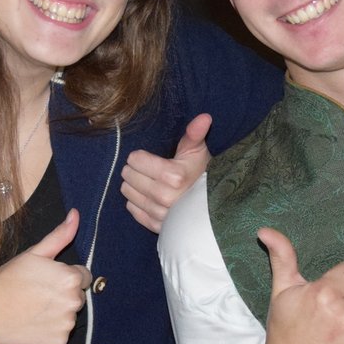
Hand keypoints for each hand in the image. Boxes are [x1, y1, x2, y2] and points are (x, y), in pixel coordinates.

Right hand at [0, 210, 89, 343]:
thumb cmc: (8, 279)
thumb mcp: (34, 253)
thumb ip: (60, 235)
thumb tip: (76, 214)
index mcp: (71, 279)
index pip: (83, 277)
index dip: (64, 277)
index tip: (46, 281)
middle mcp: (74, 303)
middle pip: (78, 298)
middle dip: (63, 295)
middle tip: (37, 295)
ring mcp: (66, 325)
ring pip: (69, 317)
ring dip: (57, 314)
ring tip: (33, 310)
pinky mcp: (58, 343)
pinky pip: (60, 336)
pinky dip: (50, 332)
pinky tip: (33, 325)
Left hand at [122, 114, 212, 231]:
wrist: (214, 204)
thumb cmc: (203, 173)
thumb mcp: (198, 151)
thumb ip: (195, 134)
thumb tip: (204, 117)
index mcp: (174, 175)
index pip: (135, 160)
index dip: (139, 157)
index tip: (148, 158)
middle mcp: (165, 197)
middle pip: (129, 176)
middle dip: (134, 170)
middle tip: (145, 169)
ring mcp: (161, 214)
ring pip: (128, 193)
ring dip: (133, 186)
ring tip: (145, 181)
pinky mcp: (158, 227)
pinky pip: (134, 211)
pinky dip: (136, 203)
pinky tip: (146, 197)